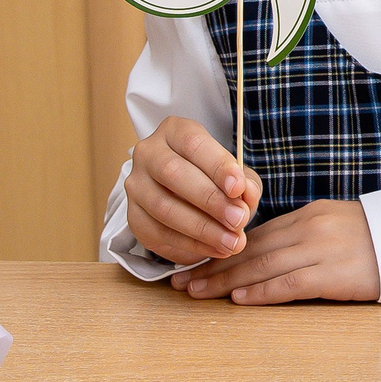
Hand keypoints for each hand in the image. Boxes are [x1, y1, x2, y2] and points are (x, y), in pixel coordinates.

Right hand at [125, 117, 259, 266]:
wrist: (186, 194)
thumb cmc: (214, 177)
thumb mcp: (236, 174)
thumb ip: (245, 183)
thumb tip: (247, 194)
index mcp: (174, 131)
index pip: (193, 144)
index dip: (217, 166)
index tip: (239, 188)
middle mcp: (148, 153)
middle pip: (173, 174)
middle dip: (210, 200)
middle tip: (238, 219)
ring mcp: (136, 185)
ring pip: (163, 207)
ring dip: (201, 229)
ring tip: (232, 242)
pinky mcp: (133, 216)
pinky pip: (157, 233)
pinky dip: (189, 245)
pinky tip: (214, 249)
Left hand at [171, 199, 378, 304]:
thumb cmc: (375, 243)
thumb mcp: (333, 228)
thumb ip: (301, 238)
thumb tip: (263, 256)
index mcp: (307, 215)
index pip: (254, 235)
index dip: (221, 250)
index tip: (193, 262)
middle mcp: (309, 229)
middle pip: (250, 250)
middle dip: (212, 266)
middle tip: (181, 280)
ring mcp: (321, 250)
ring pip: (262, 266)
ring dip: (226, 281)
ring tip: (198, 292)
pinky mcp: (334, 274)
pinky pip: (289, 284)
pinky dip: (261, 292)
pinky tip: (239, 300)